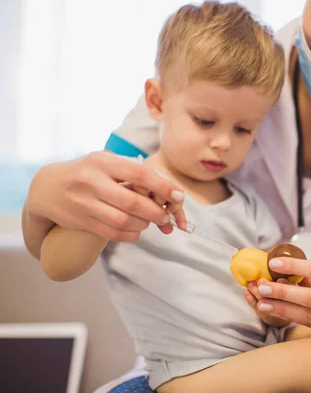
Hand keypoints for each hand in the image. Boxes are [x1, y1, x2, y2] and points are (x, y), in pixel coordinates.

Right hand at [27, 151, 186, 241]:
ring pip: (123, 220)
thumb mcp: (105, 162)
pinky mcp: (80, 220)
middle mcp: (92, 181)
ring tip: (150, 222)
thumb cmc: (87, 173)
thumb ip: (131, 172)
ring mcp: (84, 202)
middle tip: (166, 216)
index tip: (178, 196)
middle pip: (133, 202)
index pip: (139, 174)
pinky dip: (130, 235)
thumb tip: (167, 188)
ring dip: (144, 224)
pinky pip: (112, 232)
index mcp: (102, 161)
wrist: (46, 188)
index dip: (162, 186)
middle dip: (156, 212)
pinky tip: (137, 231)